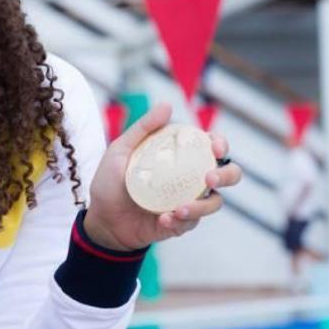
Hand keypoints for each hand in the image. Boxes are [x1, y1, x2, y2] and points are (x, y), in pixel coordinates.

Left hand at [84, 103, 242, 250]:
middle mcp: (190, 178)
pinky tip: (163, 219)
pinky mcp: (181, 223)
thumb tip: (167, 105)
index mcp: (180, 157)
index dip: (220, 144)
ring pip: (214, 203)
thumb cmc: (111, 181)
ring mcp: (188, 201)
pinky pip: (191, 223)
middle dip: (227, 175)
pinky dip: (180, 221)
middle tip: (209, 178)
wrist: (101, 218)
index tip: (215, 148)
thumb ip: (144, 128)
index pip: (211, 146)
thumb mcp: (121, 150)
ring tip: (179, 209)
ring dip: (202, 206)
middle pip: (228, 174)